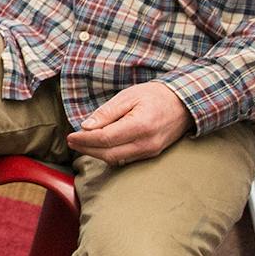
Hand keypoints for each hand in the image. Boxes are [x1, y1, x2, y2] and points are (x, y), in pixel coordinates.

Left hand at [66, 81, 192, 164]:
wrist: (184, 103)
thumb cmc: (155, 96)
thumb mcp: (128, 96)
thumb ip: (107, 112)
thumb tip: (86, 127)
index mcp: (141, 126)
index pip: (105, 139)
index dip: (85, 139)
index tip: (70, 136)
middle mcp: (147, 143)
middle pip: (108, 154)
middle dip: (87, 149)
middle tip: (72, 141)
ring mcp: (151, 151)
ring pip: (116, 159)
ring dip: (97, 153)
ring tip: (83, 142)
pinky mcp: (151, 154)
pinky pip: (125, 159)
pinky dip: (110, 154)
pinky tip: (100, 146)